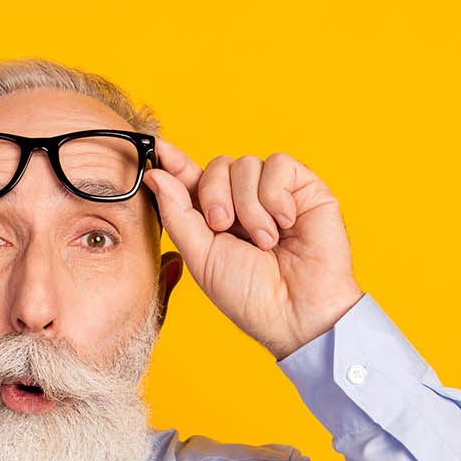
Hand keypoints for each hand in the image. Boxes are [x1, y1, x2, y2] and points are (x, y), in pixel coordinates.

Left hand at [142, 138, 363, 359]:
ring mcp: (275, 193)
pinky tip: (286, 223)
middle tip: (225, 228)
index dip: (176, 162)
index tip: (159, 150)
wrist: (295, 311)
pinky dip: (275, 196)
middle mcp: (245, 201)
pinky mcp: (304, 187)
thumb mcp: (200, 256)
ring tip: (265, 241)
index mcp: (216, 217)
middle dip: (214, 196)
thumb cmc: (249, 293)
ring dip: (249, 207)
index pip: (193, 178)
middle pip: (217, 166)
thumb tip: (155, 174)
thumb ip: (177, 213)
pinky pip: (277, 165)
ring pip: (245, 164)